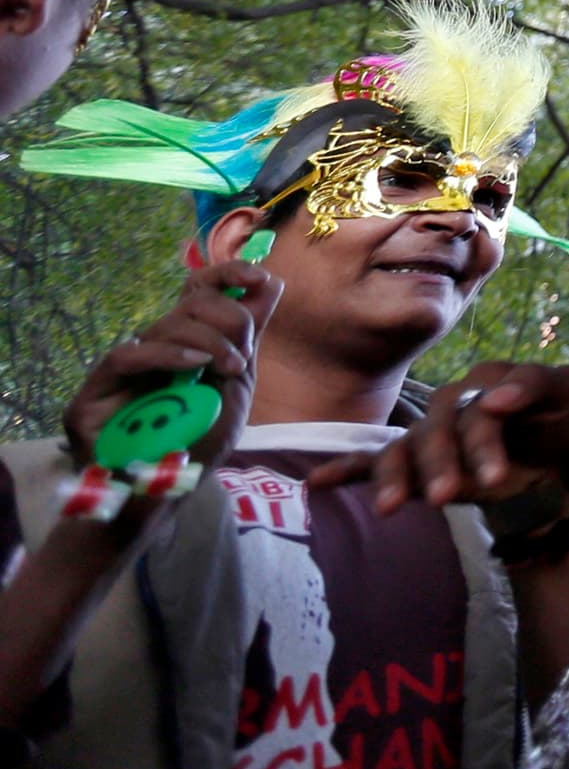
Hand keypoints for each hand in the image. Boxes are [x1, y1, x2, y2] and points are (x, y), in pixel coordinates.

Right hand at [62, 256, 275, 470]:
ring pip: (168, 324)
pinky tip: (195, 366)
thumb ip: (247, 339)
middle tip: (239, 359)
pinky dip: (169, 354)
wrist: (159, 494)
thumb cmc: (196, 444)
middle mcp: (157, 346)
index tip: (260, 278)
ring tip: (228, 370)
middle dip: (228, 320)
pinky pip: (130, 354)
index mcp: (188, 343)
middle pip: (192, 302)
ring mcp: (127, 364)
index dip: (229, 274)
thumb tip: (271, 283)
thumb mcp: (235, 388)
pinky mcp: (97, 387)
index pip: (200, 289)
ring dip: (209, 342)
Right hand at [313, 362, 568, 517]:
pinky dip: (347, 470)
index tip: (493, 472)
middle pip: (438, 430)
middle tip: (447, 496)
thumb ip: (541, 385)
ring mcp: (431, 437)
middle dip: (441, 463)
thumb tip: (495, 398)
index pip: (479, 407)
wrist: (556, 463)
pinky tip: (318, 482)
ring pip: (403, 450)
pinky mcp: (418, 467)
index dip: (484, 436)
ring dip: (395, 476)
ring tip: (391, 507)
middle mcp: (452, 407)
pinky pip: (373, 463)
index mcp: (488, 382)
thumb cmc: (562, 421)